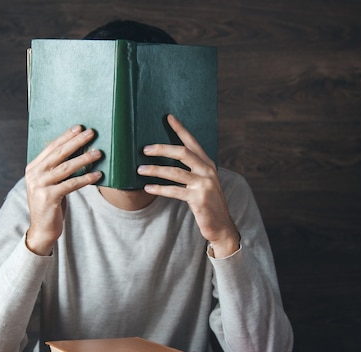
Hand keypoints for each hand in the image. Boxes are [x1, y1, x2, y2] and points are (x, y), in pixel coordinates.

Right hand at [25, 125, 102, 254]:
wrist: (42, 229)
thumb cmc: (50, 204)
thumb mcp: (50, 183)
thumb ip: (56, 169)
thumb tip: (77, 151)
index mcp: (33, 168)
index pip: (51, 147)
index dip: (65, 136)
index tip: (79, 128)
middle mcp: (34, 174)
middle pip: (58, 154)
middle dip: (76, 142)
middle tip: (91, 133)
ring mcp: (40, 186)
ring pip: (66, 168)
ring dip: (84, 159)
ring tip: (98, 152)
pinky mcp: (48, 197)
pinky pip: (71, 184)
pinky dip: (85, 179)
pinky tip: (97, 175)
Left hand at [138, 114, 239, 257]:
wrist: (221, 225)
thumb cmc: (207, 204)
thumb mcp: (201, 183)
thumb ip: (190, 171)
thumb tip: (167, 160)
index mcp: (207, 164)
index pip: (192, 142)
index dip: (180, 129)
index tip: (168, 117)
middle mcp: (207, 171)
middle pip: (182, 152)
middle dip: (162, 149)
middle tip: (144, 149)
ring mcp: (204, 184)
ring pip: (175, 172)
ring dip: (155, 170)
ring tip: (140, 169)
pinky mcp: (198, 198)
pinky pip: (174, 191)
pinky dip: (159, 189)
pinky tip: (148, 187)